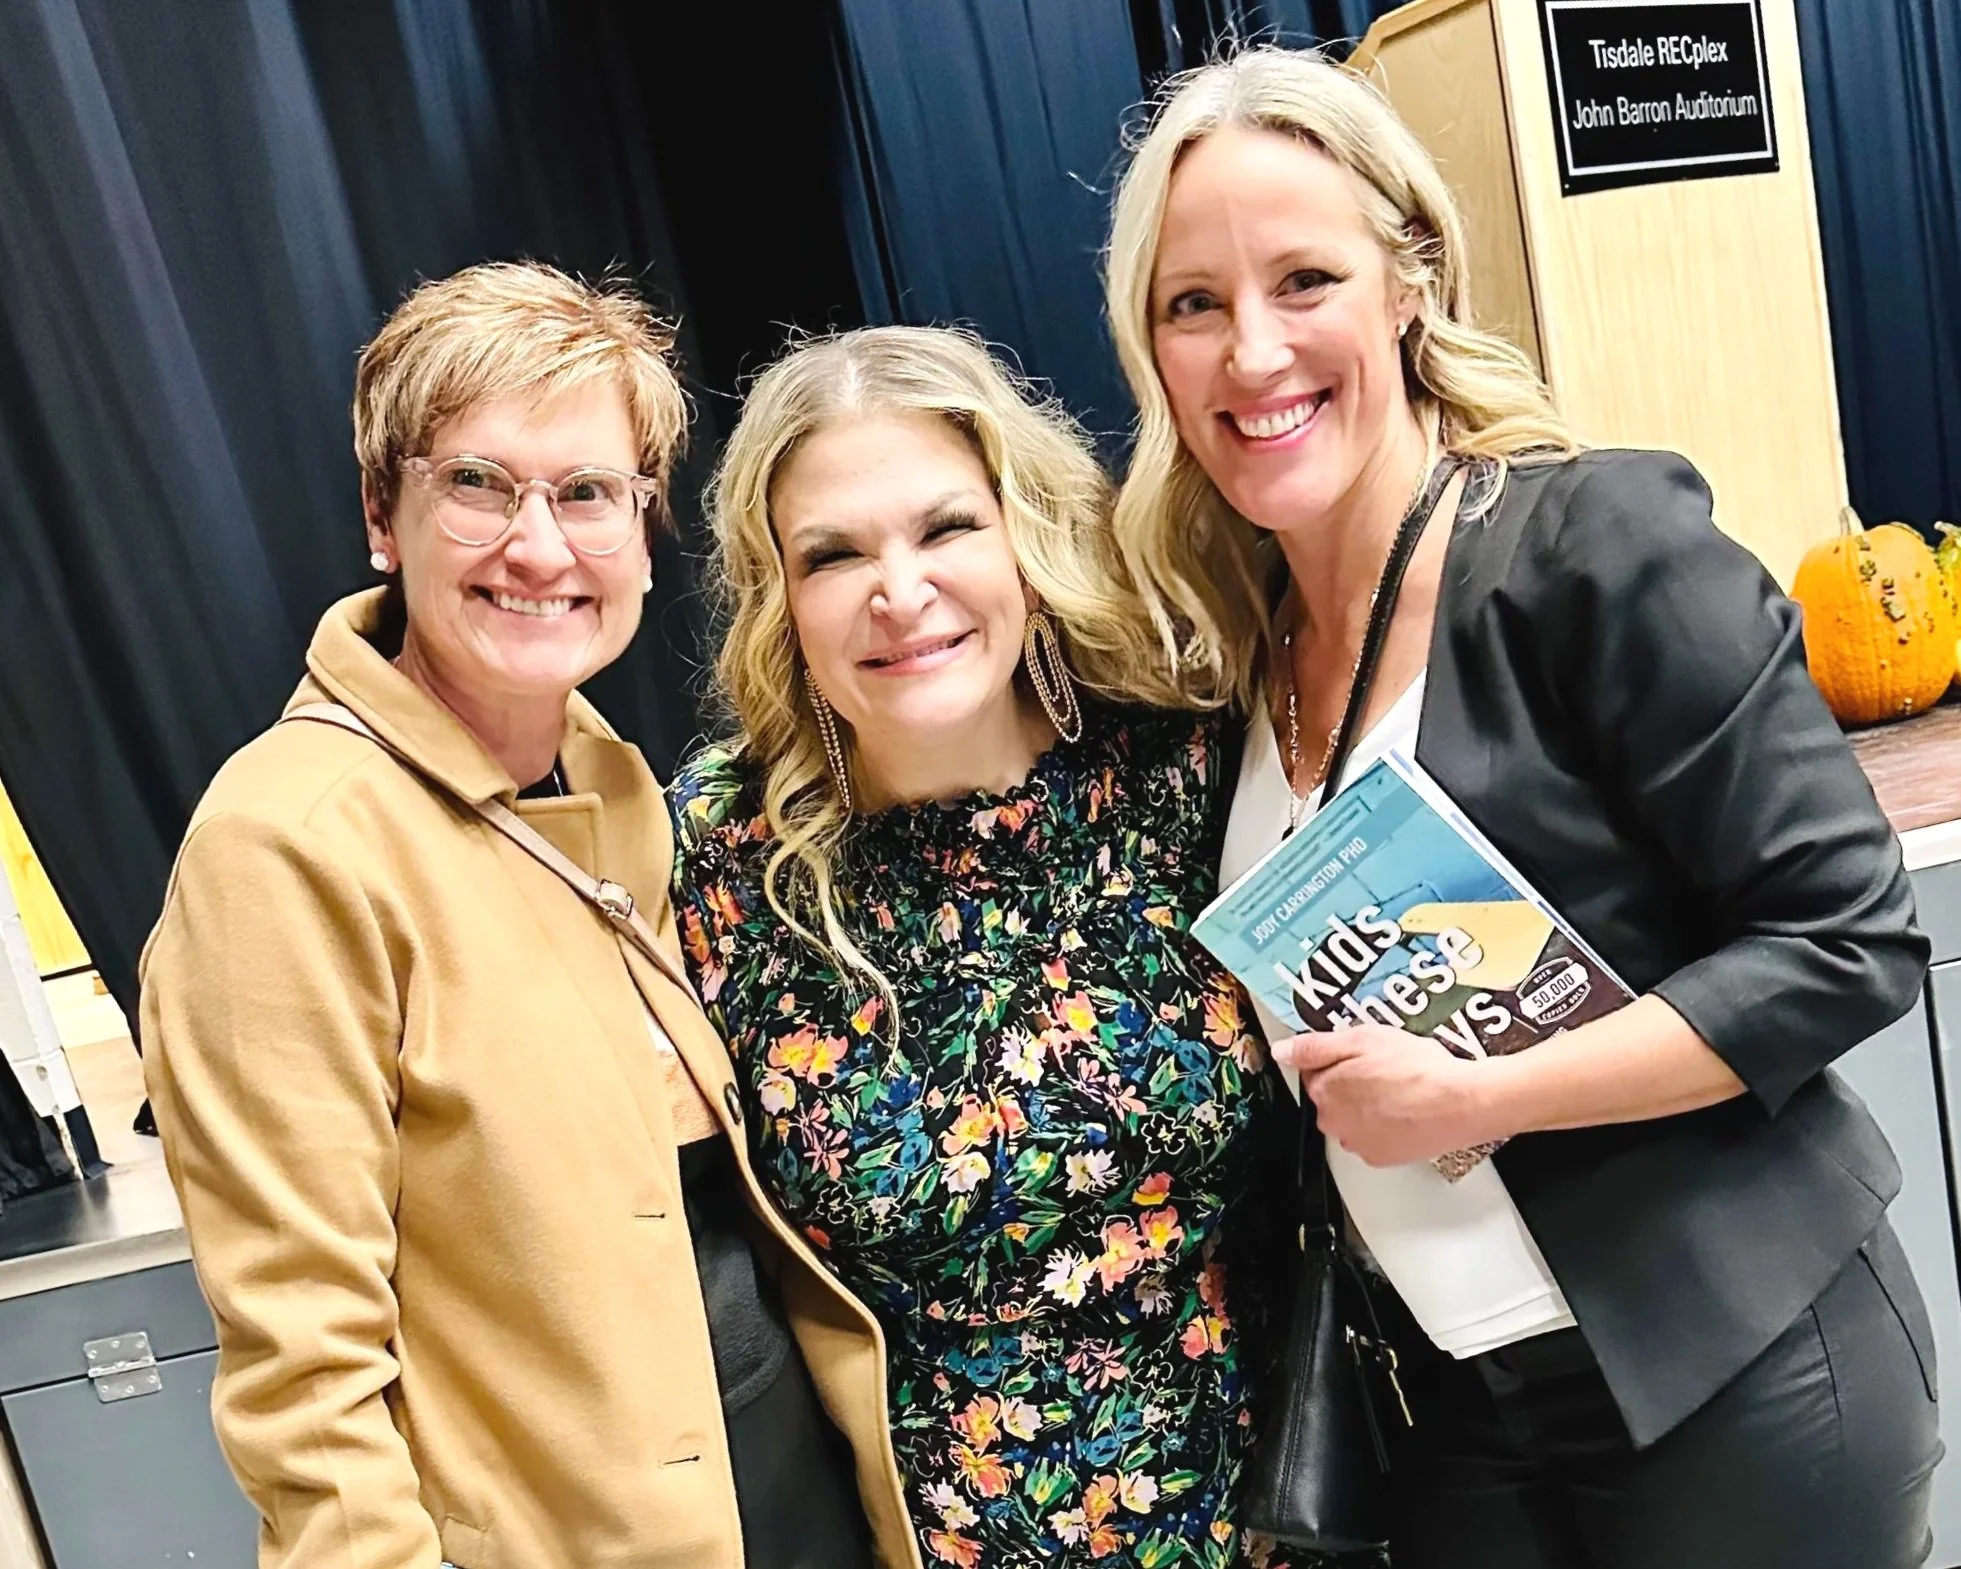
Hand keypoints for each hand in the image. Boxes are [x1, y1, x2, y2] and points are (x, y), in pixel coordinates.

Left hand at [1274, 1025, 1505, 1168]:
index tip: (1363, 1055)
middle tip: (1385, 1069)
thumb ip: (1315, 1046)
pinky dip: (1385, 1126)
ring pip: (1353, 1118)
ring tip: (1400, 1089)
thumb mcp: (1362, 1038)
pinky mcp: (1381, 1158)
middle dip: (1352, 1083)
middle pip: (1332, 1097)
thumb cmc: (1416, 1069)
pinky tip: (1406, 1111)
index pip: (1315, 1071)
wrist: (1460, 1103)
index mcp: (1325, 1090)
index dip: (1340, 1059)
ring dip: (1368, 1106)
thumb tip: (1282, 1051)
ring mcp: (1357, 1143)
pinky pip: (1374, 1137)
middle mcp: (1333, 1122)